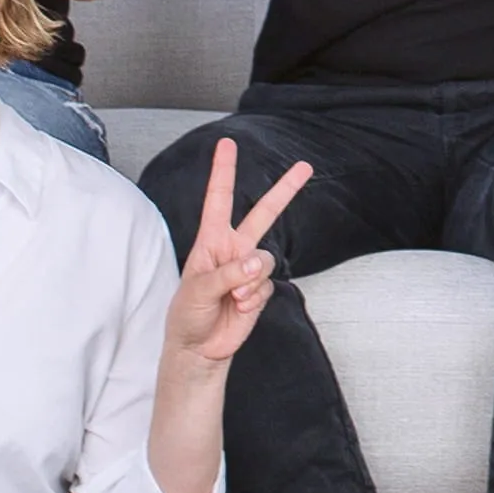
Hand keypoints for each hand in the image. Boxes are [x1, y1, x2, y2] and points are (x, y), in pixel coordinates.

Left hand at [163, 137, 307, 374]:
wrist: (198, 348)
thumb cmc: (187, 315)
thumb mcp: (198, 290)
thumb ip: (228, 273)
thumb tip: (257, 262)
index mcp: (210, 240)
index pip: (218, 199)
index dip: (223, 171)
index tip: (227, 144)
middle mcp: (233, 249)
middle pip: (264, 213)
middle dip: (286, 190)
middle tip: (306, 167)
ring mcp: (248, 269)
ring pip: (266, 260)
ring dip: (250, 280)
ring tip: (233, 297)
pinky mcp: (260, 290)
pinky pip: (267, 285)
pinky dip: (253, 298)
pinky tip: (239, 308)